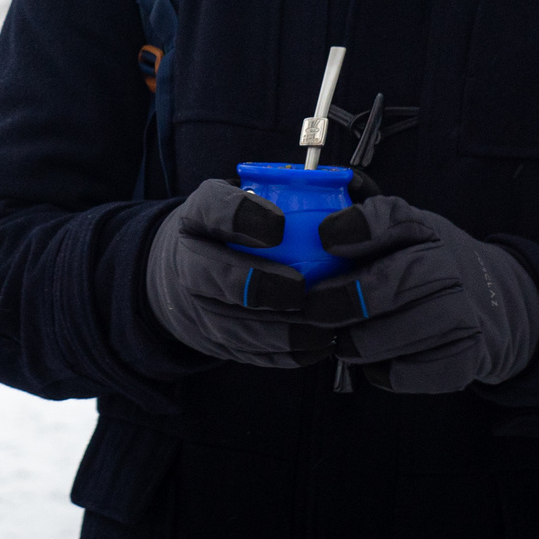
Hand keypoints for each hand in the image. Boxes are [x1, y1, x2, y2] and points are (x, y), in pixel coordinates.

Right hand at [145, 179, 334, 368]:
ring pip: (229, 325)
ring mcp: (196, 306)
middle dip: (256, 285)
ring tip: (322, 327)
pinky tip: (317, 345)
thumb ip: (298, 189)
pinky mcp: (215, 341)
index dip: (243, 219)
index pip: (211, 210)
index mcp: (198, 215)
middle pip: (209, 275)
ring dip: (278, 331)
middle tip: (300, 287)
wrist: (196, 268)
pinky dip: (284, 354)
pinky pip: (247, 354)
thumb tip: (352, 184)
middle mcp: (186, 260)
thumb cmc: (243, 227)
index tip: (280, 225)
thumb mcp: (252, 195)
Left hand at [311, 195, 538, 392]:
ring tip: (341, 341)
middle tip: (312, 310)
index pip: (393, 217)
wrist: (492, 302)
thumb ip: (358, 220)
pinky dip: (388, 371)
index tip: (324, 239)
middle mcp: (448, 265)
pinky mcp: (466, 356)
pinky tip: (376, 362)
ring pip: (404, 332)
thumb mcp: (399, 230)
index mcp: (421, 228)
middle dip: (346, 299)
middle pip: (396, 281)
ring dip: (361, 341)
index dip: (358, 227)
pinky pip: (416, 371)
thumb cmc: (424, 263)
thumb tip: (313, 201)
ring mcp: (464, 312)